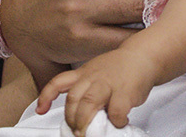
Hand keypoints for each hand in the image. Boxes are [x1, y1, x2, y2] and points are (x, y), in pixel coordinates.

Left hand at [36, 46, 156, 135]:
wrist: (144, 56)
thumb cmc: (121, 67)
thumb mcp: (95, 72)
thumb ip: (85, 88)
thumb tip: (76, 113)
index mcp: (84, 73)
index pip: (59, 82)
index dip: (46, 96)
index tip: (40, 110)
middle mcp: (94, 77)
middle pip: (74, 99)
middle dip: (71, 119)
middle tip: (75, 130)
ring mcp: (109, 84)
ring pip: (89, 104)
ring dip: (85, 122)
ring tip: (89, 132)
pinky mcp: (125, 93)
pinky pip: (115, 112)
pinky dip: (115, 122)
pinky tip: (118, 122)